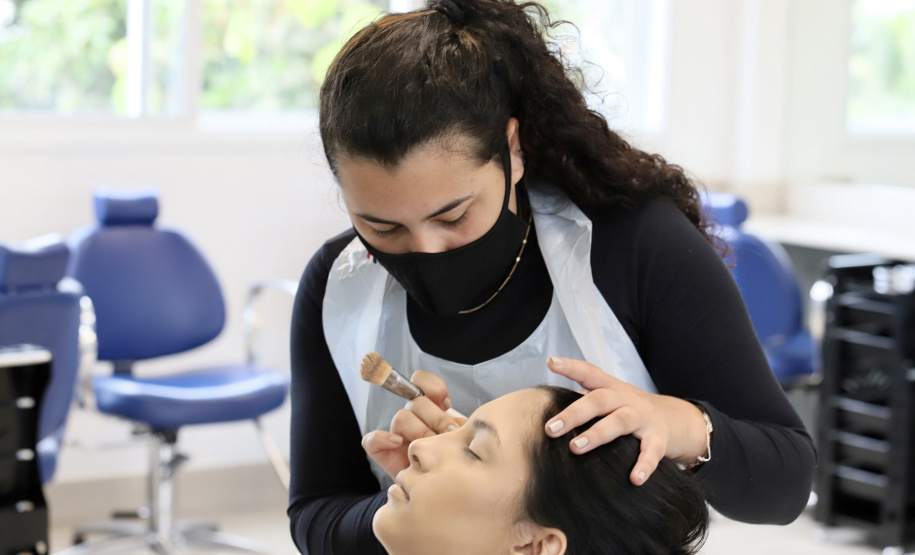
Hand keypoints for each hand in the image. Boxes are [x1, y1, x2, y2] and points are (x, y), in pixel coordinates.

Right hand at [361, 370, 465, 478]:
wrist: (442, 493)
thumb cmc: (455, 464)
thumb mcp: (464, 441)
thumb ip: (462, 427)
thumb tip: (460, 424)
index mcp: (431, 409)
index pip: (421, 382)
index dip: (432, 386)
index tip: (446, 402)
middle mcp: (413, 418)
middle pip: (417, 402)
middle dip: (436, 418)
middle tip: (449, 435)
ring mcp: (397, 435)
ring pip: (401, 417)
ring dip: (420, 431)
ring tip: (433, 447)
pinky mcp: (384, 453)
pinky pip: (372, 440)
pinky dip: (383, 438)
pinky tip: (400, 445)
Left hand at [544, 356, 707, 485]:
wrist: (674, 418)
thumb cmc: (628, 409)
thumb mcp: (609, 398)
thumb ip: (583, 401)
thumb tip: (547, 408)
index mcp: (611, 388)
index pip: (590, 372)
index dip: (571, 366)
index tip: (551, 362)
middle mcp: (626, 399)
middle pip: (598, 400)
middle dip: (573, 413)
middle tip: (551, 429)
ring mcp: (643, 417)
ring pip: (619, 422)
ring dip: (597, 435)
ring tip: (576, 448)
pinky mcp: (659, 438)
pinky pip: (651, 451)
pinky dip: (644, 465)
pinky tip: (634, 479)